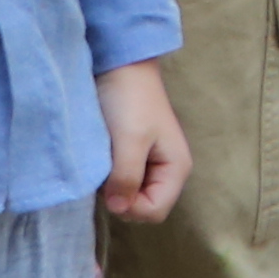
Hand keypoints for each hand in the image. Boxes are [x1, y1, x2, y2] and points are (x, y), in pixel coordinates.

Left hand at [95, 59, 188, 224]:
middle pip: (144, 207)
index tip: (109, 186)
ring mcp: (150, 164)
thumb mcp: (130, 141)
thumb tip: (118, 208)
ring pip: (131, 195)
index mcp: (177, 168)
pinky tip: (101, 159)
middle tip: (105, 173)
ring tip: (102, 162)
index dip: (130, 206)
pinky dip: (109, 176)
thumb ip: (127, 178)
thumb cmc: (130, 101)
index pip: (154, 211)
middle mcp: (167, 171)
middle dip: (122, 198)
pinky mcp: (134, 156)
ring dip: (113, 186)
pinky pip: (123, 180)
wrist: (120, 65)